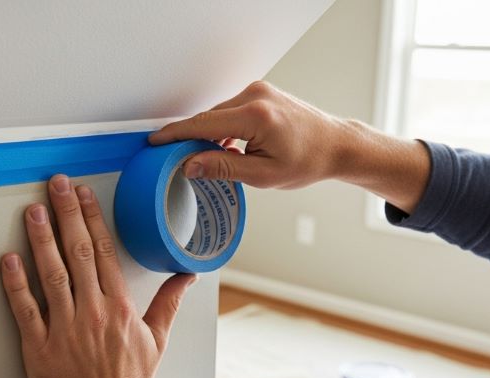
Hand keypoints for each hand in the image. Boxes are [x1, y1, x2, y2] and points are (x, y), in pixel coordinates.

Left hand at [0, 174, 195, 377]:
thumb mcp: (158, 340)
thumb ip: (169, 303)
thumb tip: (187, 276)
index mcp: (120, 307)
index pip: (105, 251)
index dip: (92, 217)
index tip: (84, 193)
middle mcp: (93, 313)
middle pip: (78, 252)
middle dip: (66, 214)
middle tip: (56, 184)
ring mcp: (65, 330)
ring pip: (52, 274)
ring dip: (41, 239)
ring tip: (33, 210)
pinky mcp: (40, 350)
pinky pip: (26, 310)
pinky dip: (16, 284)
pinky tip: (9, 260)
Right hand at [149, 80, 430, 211]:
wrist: (335, 144)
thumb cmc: (308, 161)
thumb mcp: (263, 175)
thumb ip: (223, 168)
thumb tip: (190, 165)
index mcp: (255, 117)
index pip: (202, 124)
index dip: (174, 135)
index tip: (154, 142)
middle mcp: (255, 96)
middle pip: (207, 119)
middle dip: (192, 140)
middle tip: (182, 164)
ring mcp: (258, 90)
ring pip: (217, 115)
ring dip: (211, 136)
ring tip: (218, 161)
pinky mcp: (260, 92)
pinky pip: (230, 110)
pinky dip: (224, 128)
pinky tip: (231, 147)